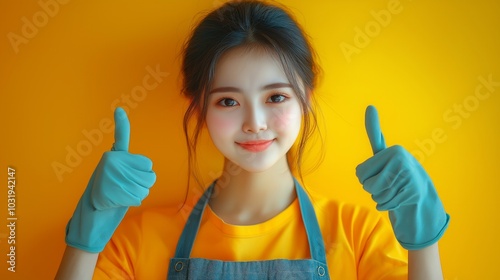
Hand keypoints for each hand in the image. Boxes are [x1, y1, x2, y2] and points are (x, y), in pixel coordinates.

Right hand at [65, 107, 155, 252]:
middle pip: (149, 171)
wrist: (91, 214)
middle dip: (144, 181)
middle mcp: (113, 161)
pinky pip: (140, 195)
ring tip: (122, 194)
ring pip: (147, 184)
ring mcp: (114, 174)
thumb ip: (123, 166)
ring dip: (139, 192)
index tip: (119, 109)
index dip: (121, 123)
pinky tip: (119, 201)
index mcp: (112, 156)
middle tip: (126, 187)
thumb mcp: (113, 175)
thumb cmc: (107, 195)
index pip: (121, 137)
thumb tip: (126, 155)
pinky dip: (133, 201)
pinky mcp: (116, 189)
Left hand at [355, 105, 449, 249]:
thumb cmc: (396, 171)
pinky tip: (397, 198)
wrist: (421, 195)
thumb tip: (370, 106)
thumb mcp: (384, 152)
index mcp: (394, 151)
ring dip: (379, 196)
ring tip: (392, 189)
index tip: (375, 149)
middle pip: (366, 184)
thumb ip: (375, 132)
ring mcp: (408, 178)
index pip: (360, 172)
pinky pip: (384, 204)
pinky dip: (387, 205)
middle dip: (370, 187)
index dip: (364, 175)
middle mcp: (402, 162)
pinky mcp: (412, 194)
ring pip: (375, 195)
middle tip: (385, 182)